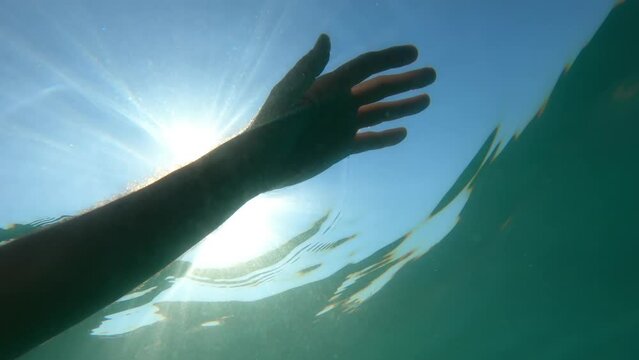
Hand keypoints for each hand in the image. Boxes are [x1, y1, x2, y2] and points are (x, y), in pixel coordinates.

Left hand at [242, 34, 434, 188]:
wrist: (262, 162)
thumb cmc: (271, 124)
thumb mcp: (289, 92)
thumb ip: (309, 68)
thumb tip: (326, 38)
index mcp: (329, 85)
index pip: (365, 67)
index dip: (389, 58)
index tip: (414, 53)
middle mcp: (340, 102)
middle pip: (379, 88)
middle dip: (405, 81)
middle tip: (431, 75)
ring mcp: (342, 125)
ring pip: (379, 113)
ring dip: (402, 107)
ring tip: (426, 100)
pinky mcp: (341, 148)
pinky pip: (369, 141)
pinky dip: (385, 138)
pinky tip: (403, 133)